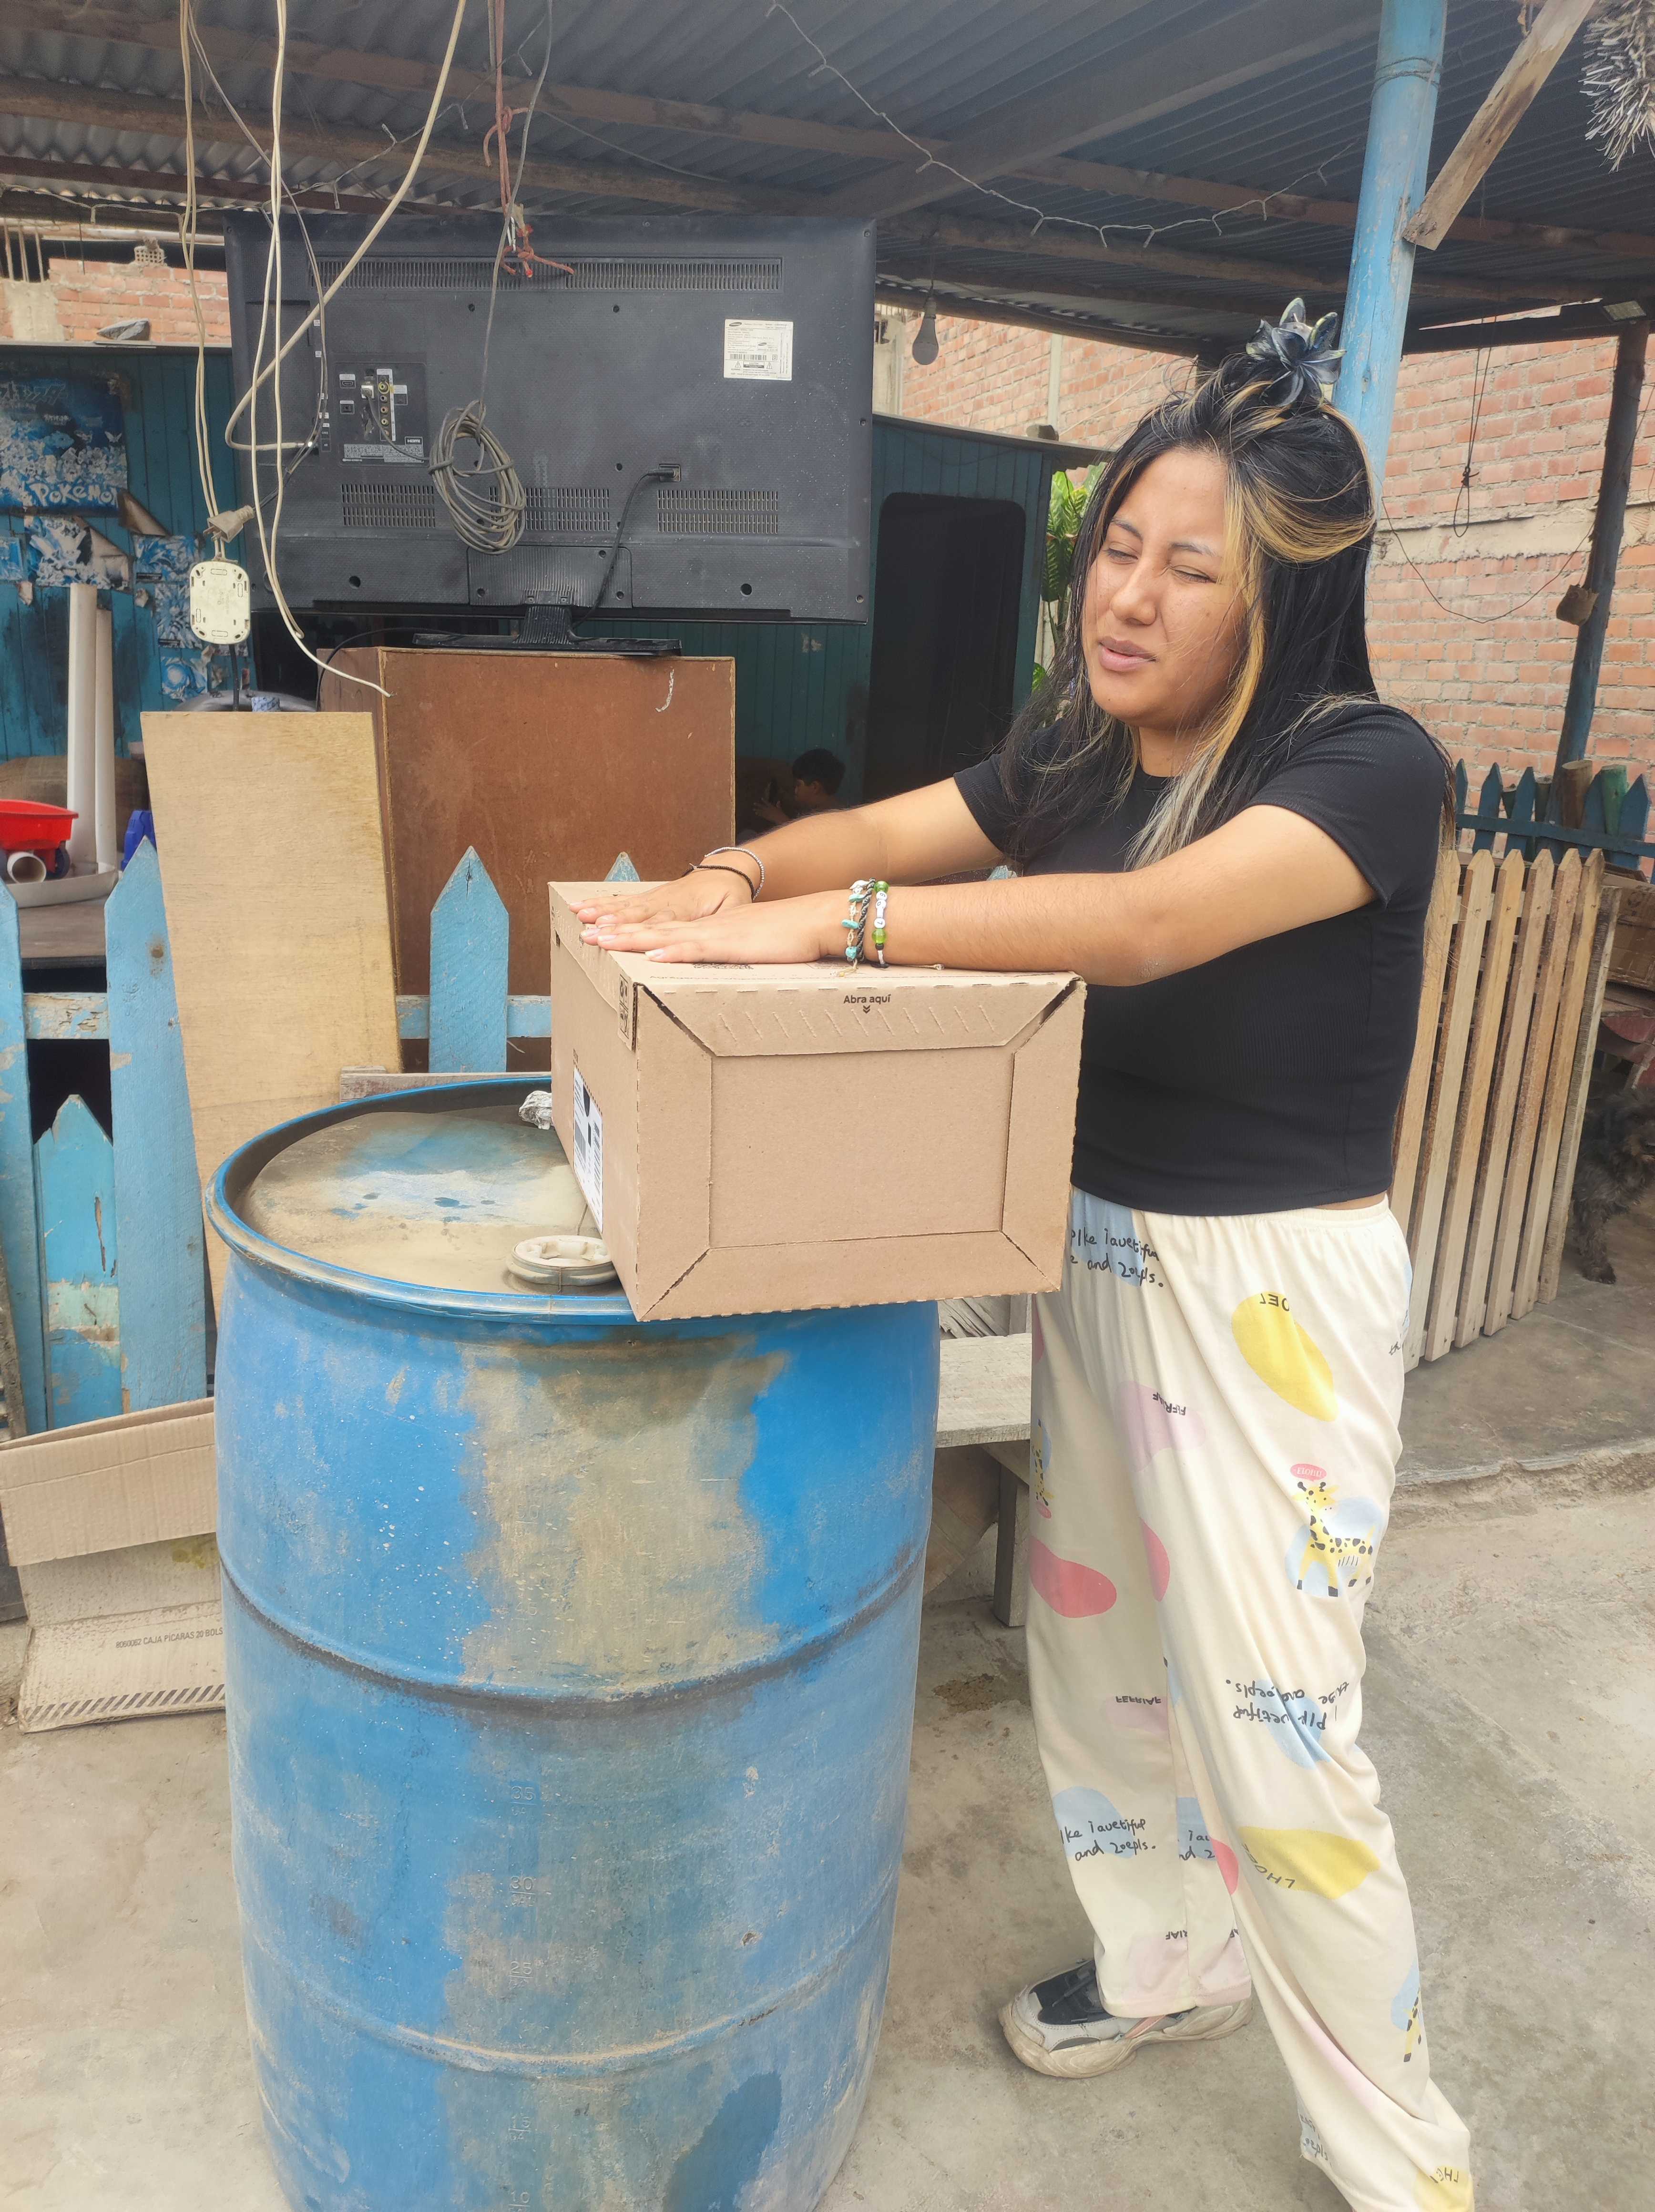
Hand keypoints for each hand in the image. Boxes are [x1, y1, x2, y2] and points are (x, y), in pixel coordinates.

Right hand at [573, 864, 755, 929]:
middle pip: (637, 916)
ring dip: (601, 913)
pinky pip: (621, 900)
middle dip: (612, 926)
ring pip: (625, 906)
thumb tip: (710, 938)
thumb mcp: (735, 909)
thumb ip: (722, 924)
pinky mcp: (648, 896)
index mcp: (688, 908)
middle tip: (591, 934)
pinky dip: (601, 903)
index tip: (622, 939)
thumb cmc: (730, 895)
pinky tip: (581, 906)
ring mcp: (655, 897)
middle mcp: (666, 901)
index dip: (642, 933)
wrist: (726, 871)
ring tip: (580, 917)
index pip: (662, 923)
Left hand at [582, 891, 839, 964]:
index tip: (603, 934)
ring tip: (601, 941)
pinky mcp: (733, 944)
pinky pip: (697, 948)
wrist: (818, 918)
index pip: (663, 929)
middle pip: (654, 928)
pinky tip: (651, 954)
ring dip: (632, 938)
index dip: (632, 931)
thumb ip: (731, 955)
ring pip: (666, 935)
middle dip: (617, 932)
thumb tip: (717, 968)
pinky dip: (672, 950)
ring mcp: (718, 934)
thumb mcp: (752, 947)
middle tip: (584, 935)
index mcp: (710, 929)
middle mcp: (707, 927)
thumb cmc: (791, 936)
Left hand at [752, 798, 789, 825]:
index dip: (764, 800)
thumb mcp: (779, 809)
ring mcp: (766, 813)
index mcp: (771, 806)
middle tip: (754, 803)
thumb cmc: (780, 814)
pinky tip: (756, 813)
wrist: (779, 818)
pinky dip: (759, 814)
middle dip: (758, 805)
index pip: (767, 802)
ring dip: (757, 810)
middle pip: (762, 806)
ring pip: (760, 811)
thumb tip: (778, 801)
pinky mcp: (766, 816)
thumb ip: (778, 805)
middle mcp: (768, 809)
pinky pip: (761, 815)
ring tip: (753, 809)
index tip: (761, 798)